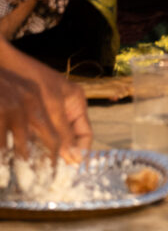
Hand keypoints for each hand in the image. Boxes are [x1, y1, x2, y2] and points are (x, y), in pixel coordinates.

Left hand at [0, 40, 90, 160]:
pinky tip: (28, 157)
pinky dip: (36, 147)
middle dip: (63, 156)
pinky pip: (40, 138)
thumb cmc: (35, 80)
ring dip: (48, 154)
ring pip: (54, 141)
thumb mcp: (52, 106)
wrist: (9, 66)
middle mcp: (66, 110)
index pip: (85, 135)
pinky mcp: (33, 118)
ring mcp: (50, 114)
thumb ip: (63, 132)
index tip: (70, 171)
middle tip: (53, 174)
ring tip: (40, 169)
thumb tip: (76, 159)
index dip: (80, 152)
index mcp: (76, 104)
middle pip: (70, 140)